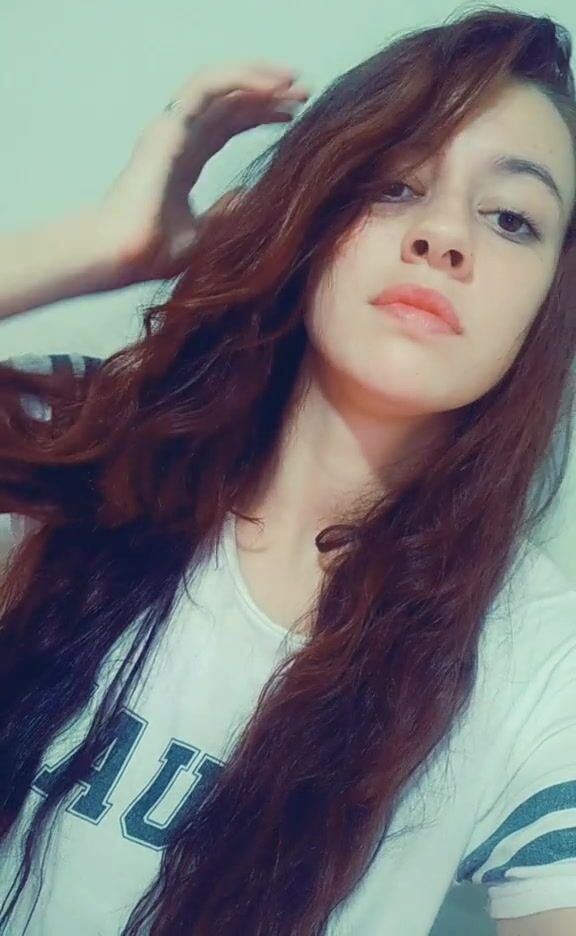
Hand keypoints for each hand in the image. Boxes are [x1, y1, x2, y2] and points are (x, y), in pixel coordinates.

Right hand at [98, 63, 309, 285]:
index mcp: (185, 159)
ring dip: (259, 76)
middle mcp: (179, 137)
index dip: (262, 113)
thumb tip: (254, 198)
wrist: (122, 257)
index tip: (297, 114)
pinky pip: (207, 87)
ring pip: (219, 83)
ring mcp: (172, 129)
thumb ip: (228, 213)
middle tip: (306, 92)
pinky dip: (241, 80)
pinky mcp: (168, 128)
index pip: (228, 122)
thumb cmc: (152, 253)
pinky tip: (272, 86)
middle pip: (229, 100)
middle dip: (269, 92)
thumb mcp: (207, 234)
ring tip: (295, 81)